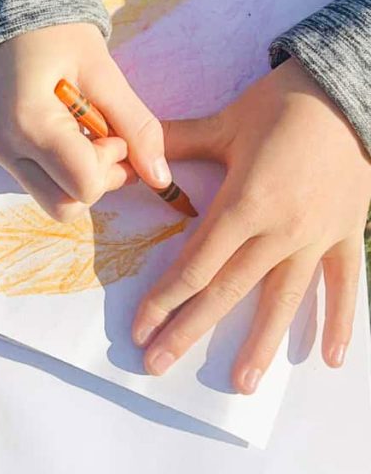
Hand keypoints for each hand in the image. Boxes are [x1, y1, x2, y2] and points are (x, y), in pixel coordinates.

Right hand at [0, 23, 171, 220]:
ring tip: (88, 135)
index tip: (114, 131)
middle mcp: (5, 146)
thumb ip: (137, 127)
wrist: (13, 10)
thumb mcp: (106, 74)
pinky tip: (70, 134)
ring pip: (52, 200)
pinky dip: (64, 170)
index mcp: (30, 124)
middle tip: (106, 140)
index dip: (112, 165)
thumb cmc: (60, 33)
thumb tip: (161, 178)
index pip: (84, 185)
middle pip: (65, 206)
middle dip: (97, 182)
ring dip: (81, 178)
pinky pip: (40, 182)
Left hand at [133, 57, 370, 391]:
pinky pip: (343, 285)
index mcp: (244, 203)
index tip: (141, 326)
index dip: (165, 298)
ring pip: (283, 299)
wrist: (351, 90)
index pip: (196, 264)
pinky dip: (341, 322)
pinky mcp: (346, 235)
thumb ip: (175, 141)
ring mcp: (316, 238)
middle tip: (158, 364)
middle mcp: (279, 230)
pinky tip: (333, 360)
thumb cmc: (285, 104)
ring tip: (241, 383)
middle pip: (226, 291)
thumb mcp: (226, 122)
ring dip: (260, 343)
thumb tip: (126, 151)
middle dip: (188, 330)